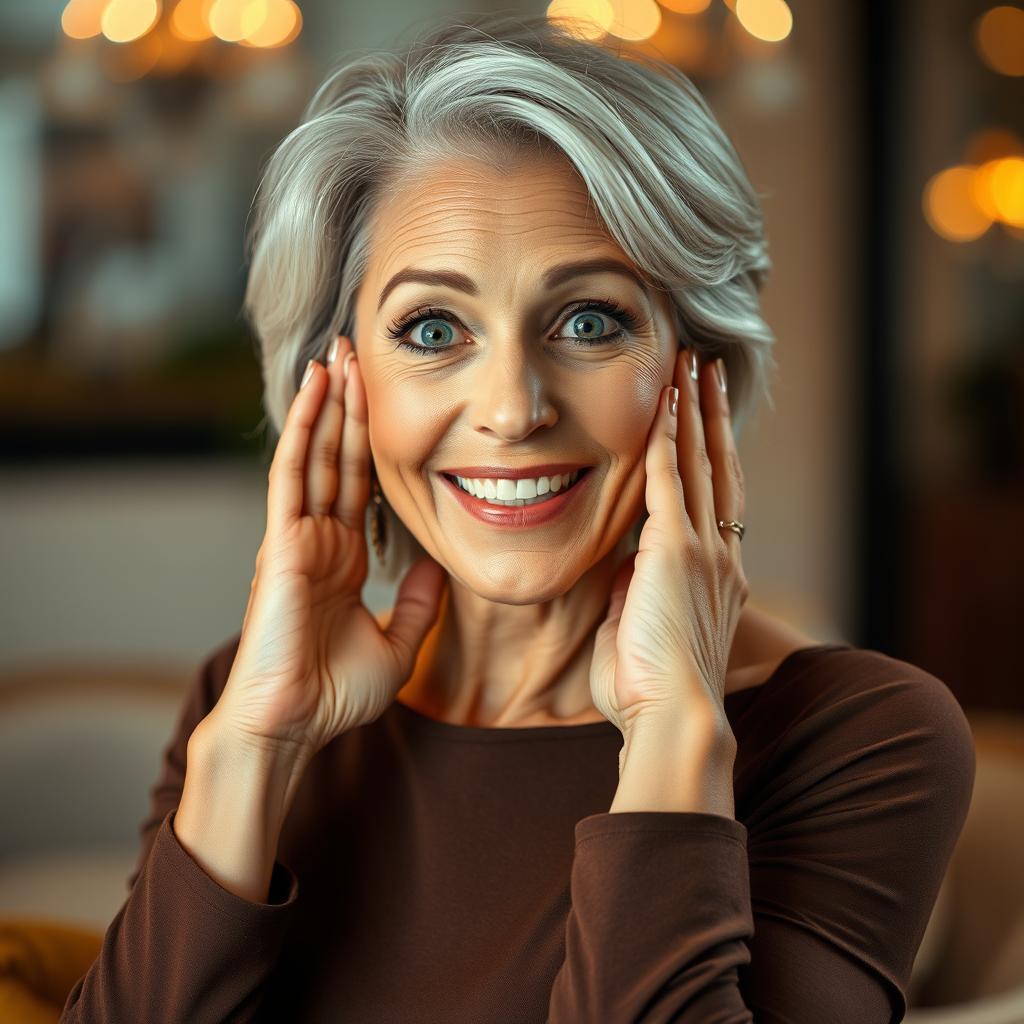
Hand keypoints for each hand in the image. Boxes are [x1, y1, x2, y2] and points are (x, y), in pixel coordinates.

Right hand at [209, 335, 448, 758]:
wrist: (293, 726)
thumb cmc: (334, 695)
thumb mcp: (398, 644)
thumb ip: (417, 603)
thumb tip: (440, 563)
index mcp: (343, 559)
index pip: (360, 485)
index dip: (370, 441)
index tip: (383, 399)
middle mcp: (319, 540)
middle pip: (338, 458)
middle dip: (350, 405)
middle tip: (360, 352)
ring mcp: (297, 537)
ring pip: (315, 454)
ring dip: (327, 403)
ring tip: (339, 353)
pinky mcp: (281, 543)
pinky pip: (294, 475)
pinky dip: (303, 429)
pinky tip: (314, 390)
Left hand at [589, 348, 749, 740]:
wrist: (672, 718)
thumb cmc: (650, 689)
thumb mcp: (643, 630)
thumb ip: (637, 592)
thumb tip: (627, 569)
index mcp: (717, 573)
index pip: (716, 496)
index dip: (711, 451)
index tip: (705, 416)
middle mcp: (721, 553)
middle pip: (718, 465)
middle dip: (712, 412)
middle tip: (710, 367)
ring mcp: (704, 548)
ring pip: (699, 461)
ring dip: (695, 408)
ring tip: (695, 363)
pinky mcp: (677, 550)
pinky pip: (669, 478)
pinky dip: (667, 435)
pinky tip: (666, 399)